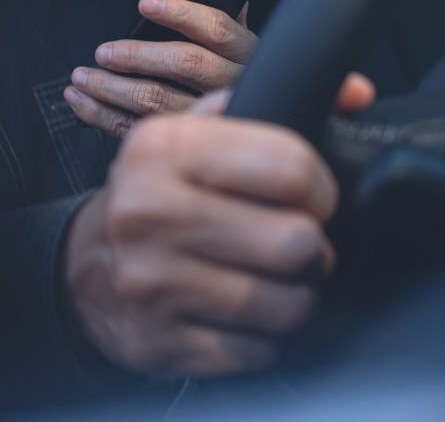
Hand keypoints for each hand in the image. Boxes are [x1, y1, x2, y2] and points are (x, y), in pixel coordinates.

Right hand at [64, 108, 337, 377]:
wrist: (87, 266)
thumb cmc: (161, 193)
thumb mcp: (200, 133)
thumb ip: (275, 101)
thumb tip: (357, 93)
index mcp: (164, 148)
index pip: (290, 167)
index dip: (320, 187)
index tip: (311, 197)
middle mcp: (149, 212)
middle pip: (296, 243)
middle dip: (312, 248)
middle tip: (295, 244)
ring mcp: (152, 283)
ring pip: (287, 306)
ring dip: (295, 296)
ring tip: (274, 279)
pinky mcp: (159, 342)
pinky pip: (258, 351)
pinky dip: (264, 337)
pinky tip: (242, 314)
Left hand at [65, 0, 255, 136]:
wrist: (247, 131)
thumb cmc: (229, 74)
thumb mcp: (232, 46)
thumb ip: (204, 25)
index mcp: (246, 53)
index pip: (216, 28)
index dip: (180, 14)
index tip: (145, 4)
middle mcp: (232, 83)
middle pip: (184, 64)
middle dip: (137, 56)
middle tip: (102, 53)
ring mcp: (209, 117)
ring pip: (157, 101)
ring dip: (110, 88)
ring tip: (81, 78)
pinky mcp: (181, 139)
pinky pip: (140, 128)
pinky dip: (104, 116)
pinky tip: (82, 103)